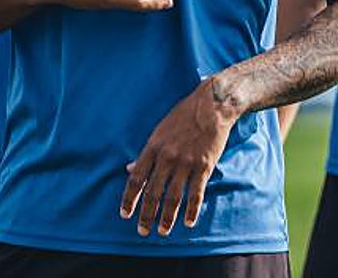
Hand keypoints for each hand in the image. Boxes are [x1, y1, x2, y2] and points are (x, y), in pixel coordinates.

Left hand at [120, 78, 239, 236]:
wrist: (211, 105)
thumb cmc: (183, 116)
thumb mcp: (159, 131)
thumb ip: (146, 153)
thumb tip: (130, 169)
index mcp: (153, 147)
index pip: (136, 178)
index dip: (129, 198)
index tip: (125, 214)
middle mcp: (167, 156)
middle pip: (153, 192)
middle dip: (146, 214)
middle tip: (142, 231)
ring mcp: (186, 162)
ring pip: (173, 196)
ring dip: (167, 217)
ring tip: (162, 231)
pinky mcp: (204, 166)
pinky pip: (196, 193)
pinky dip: (192, 210)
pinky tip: (188, 222)